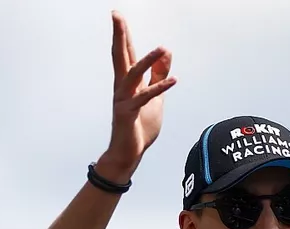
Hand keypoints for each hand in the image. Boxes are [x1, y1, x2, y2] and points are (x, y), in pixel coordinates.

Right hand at [98, 11, 175, 181]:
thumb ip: (159, 76)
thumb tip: (166, 53)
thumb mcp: (154, 97)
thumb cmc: (139, 126)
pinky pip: (145, 98)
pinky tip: (173, 81)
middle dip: (119, 36)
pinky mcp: (128, 114)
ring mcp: (124, 100)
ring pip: (133, 74)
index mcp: (128, 82)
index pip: (126, 53)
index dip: (123, 34)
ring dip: (147, 61)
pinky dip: (160, 88)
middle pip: (120, 56)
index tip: (117, 16)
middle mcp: (122, 87)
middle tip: (115, 15)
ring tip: (161, 48)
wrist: (128, 153)